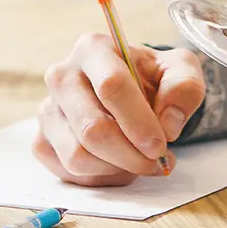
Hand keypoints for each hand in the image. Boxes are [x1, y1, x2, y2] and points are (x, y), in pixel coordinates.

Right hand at [33, 33, 205, 185]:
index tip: (160, 145)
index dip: (138, 122)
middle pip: (91, 128)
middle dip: (130, 155)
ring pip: (78, 156)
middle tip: (156, 162)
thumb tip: (167, 123)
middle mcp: (62, 76)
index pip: (111, 87)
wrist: (130, 91)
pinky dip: (100, 178)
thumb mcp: (181, 70)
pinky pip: (68, 173)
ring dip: (117, 169)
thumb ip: (184, 87)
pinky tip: (117, 164)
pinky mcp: (42, 140)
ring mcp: (47, 109)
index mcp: (94, 49)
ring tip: (138, 160)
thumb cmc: (152, 78)